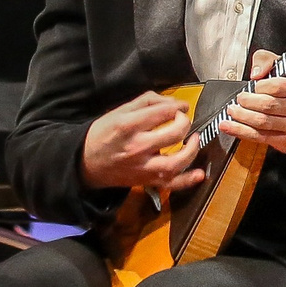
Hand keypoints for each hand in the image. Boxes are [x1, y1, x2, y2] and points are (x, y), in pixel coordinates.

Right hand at [81, 91, 200, 192]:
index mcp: (128, 126)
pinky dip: (188, 180)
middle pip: (173, 134)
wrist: (85, 162)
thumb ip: (147, 102)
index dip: (178, 106)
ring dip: (192, 149)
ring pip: (176, 161)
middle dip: (184, 123)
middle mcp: (137, 147)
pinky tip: (200, 173)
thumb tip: (172, 102)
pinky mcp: (146, 181)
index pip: (163, 112)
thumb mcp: (119, 111)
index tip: (181, 106)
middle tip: (183, 120)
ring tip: (193, 139)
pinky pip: (171, 184)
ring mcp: (143, 167)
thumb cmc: (103, 134)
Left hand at [219, 50, 285, 153]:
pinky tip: (229, 126)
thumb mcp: (285, 72)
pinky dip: (241, 131)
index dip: (260, 87)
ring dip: (242, 116)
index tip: (252, 87)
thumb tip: (256, 72)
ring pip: (263, 122)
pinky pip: (260, 137)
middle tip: (239, 99)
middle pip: (268, 105)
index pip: (278, 86)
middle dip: (247, 102)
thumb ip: (267, 61)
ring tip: (232, 111)